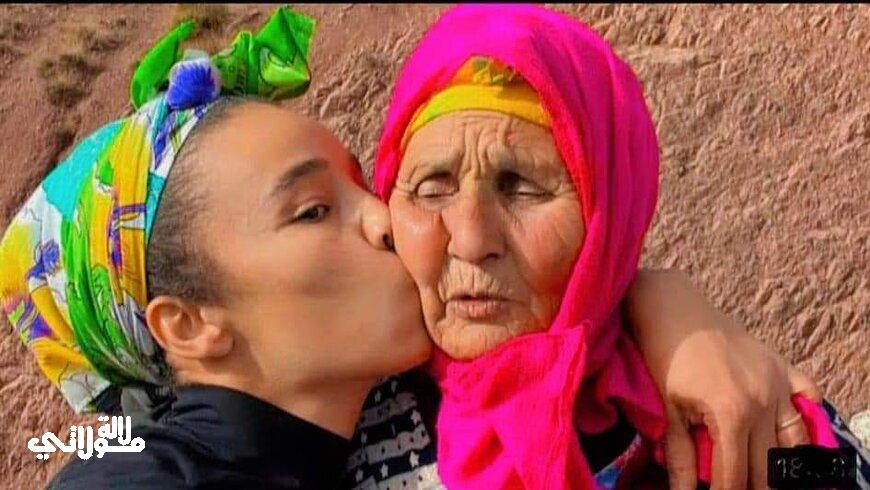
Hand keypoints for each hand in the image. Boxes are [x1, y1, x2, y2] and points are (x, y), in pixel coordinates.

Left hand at [625, 270, 821, 488]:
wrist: (674, 308)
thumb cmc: (665, 356)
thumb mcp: (668, 409)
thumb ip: (680, 457)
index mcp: (732, 414)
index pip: (736, 475)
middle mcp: (764, 401)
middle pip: (770, 466)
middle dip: (756, 486)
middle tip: (742, 487)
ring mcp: (778, 382)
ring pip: (795, 440)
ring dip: (783, 462)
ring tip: (767, 475)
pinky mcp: (783, 366)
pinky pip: (810, 396)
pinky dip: (806, 418)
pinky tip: (790, 433)